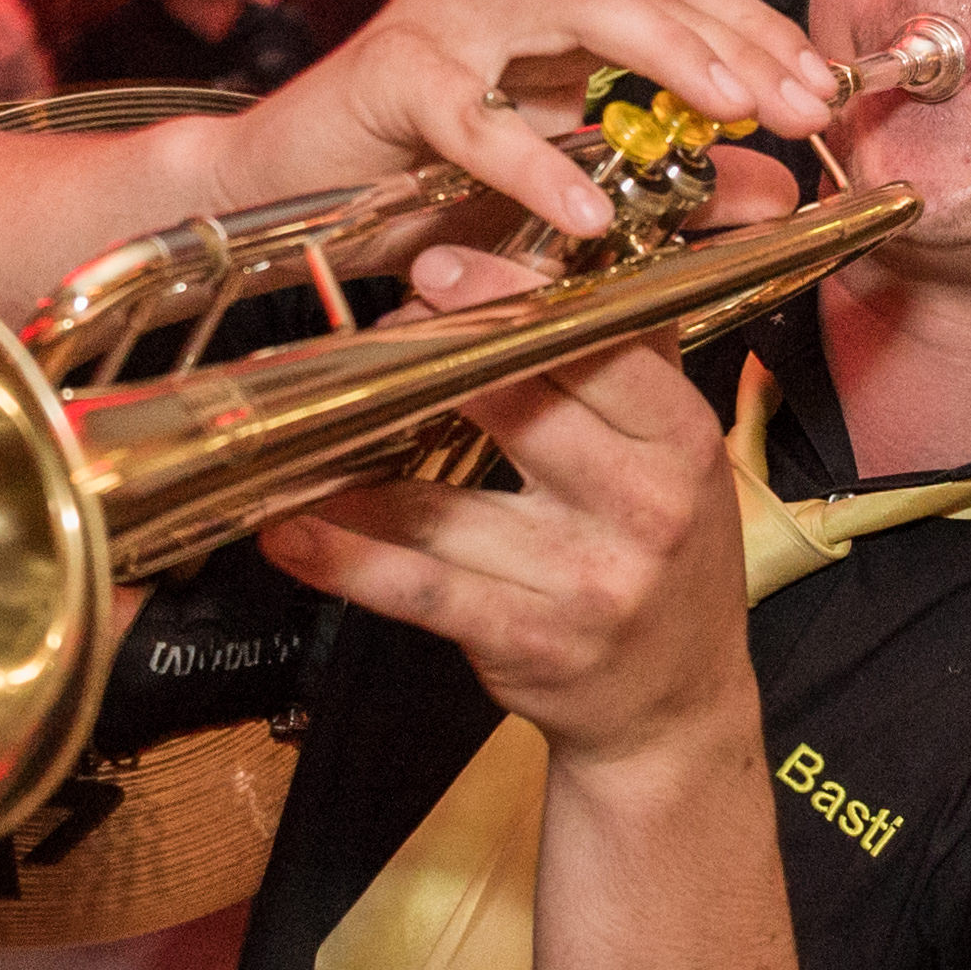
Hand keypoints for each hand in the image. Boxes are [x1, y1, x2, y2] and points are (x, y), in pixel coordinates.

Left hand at [255, 244, 749, 760]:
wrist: (675, 707)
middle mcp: (644, 506)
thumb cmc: (665, 562)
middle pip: (523, 409)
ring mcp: (586, 579)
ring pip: (450, 503)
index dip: (512, 300)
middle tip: (367, 332)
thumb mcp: (677, 459)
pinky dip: (347, 561)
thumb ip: (627, 368)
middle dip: (434, 362)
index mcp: (681, 440)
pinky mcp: (531, 641)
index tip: (440, 270)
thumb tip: (554, 262)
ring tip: (293, 424)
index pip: (599, 346)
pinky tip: (289, 534)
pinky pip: (423, 589)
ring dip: (357, 466)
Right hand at [280, 0, 837, 247]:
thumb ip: (663, 189)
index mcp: (546, 10)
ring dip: (668, 61)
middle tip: (803, 104)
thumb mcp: (559, 196)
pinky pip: (476, 119)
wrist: (269, 201)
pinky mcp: (387, 74)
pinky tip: (584, 216)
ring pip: (578, 15)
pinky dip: (534, 168)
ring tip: (732, 115)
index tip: (826, 92)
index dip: (758, 35)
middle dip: (739, 45)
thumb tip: (777, 191)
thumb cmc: (411, 197)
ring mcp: (444, 21)